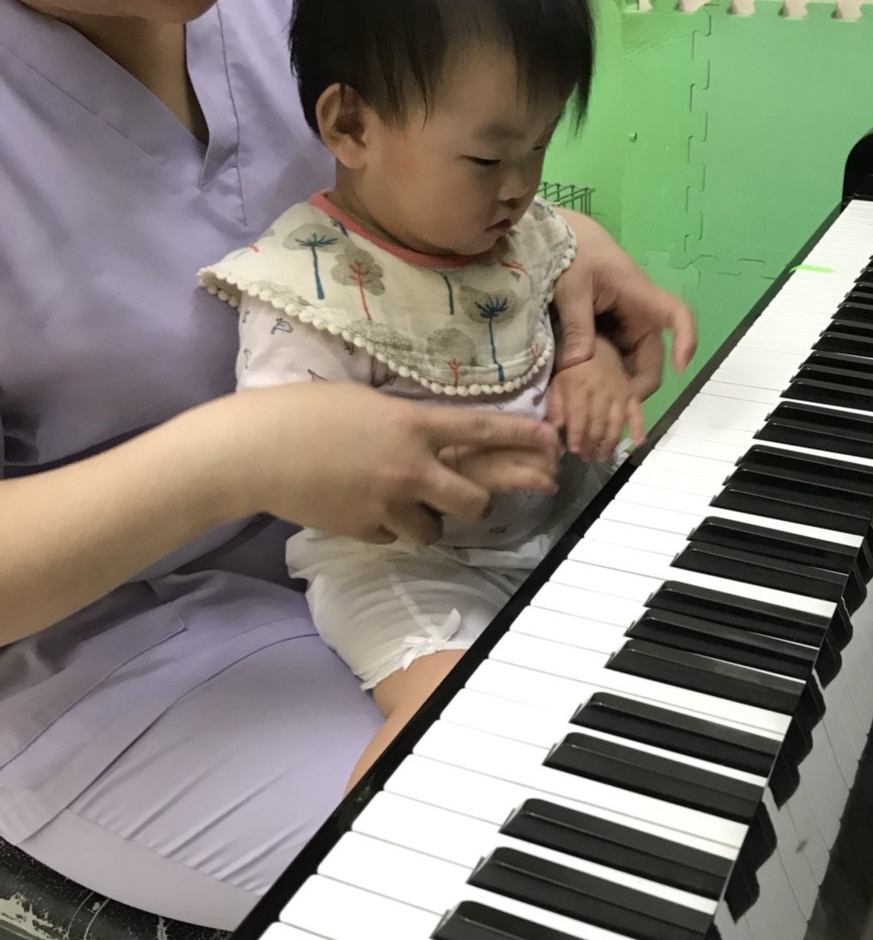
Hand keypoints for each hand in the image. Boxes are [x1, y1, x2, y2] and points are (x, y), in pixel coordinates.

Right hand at [229, 383, 557, 545]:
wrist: (253, 451)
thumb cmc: (300, 413)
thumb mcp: (363, 402)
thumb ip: (404, 420)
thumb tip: (432, 435)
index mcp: (409, 423)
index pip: (481, 430)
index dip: (522, 438)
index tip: (553, 442)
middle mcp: (408, 466)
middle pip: (474, 499)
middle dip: (480, 501)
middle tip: (474, 497)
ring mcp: (387, 503)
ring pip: (436, 528)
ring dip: (430, 518)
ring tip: (404, 501)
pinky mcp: (364, 530)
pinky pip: (395, 537)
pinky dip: (389, 528)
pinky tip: (364, 507)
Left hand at [547, 337, 645, 462]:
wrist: (594, 343)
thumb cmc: (571, 365)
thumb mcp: (556, 382)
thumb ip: (556, 406)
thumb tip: (555, 430)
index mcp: (580, 386)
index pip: (579, 416)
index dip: (577, 435)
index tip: (573, 450)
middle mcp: (601, 390)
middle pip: (598, 423)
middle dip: (592, 444)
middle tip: (586, 458)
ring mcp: (619, 392)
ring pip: (616, 422)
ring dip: (610, 442)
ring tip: (603, 457)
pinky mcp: (631, 393)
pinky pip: (638, 411)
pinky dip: (640, 428)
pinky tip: (638, 443)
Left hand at [556, 211, 696, 399]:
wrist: (564, 239)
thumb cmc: (573, 253)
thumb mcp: (572, 286)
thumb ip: (577, 324)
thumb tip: (579, 365)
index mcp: (640, 295)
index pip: (677, 315)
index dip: (687, 340)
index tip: (682, 366)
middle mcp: (640, 314)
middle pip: (653, 357)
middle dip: (637, 385)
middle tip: (615, 410)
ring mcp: (626, 326)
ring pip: (632, 364)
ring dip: (619, 386)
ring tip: (597, 405)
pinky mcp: (612, 333)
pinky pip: (615, 360)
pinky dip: (605, 377)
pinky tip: (588, 392)